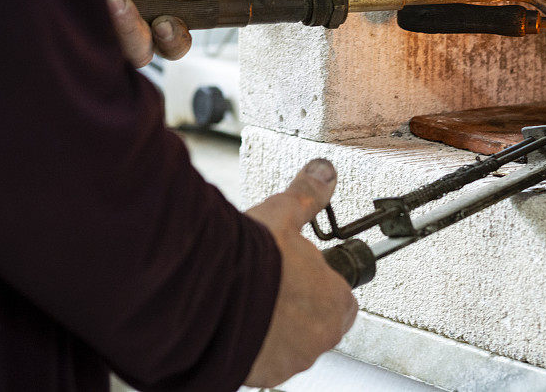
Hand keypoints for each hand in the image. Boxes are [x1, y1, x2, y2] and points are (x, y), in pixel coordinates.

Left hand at [105, 0, 215, 66]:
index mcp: (137, 3)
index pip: (173, 28)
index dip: (185, 27)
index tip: (196, 13)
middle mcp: (123, 26)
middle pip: (166, 51)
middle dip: (173, 38)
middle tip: (164, 23)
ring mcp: (106, 41)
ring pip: (142, 55)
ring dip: (135, 30)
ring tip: (117, 2)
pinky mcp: (89, 53)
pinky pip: (117, 56)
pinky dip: (118, 31)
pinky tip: (109, 8)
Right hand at [244, 159, 357, 387]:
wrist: (204, 297)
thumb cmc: (248, 260)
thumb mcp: (282, 215)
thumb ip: (307, 196)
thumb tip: (324, 174)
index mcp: (335, 300)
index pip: (342, 299)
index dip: (321, 285)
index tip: (301, 276)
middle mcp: (320, 337)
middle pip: (316, 324)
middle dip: (298, 309)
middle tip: (271, 288)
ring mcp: (291, 360)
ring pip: (291, 346)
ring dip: (276, 330)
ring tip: (249, 304)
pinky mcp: (262, 376)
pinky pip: (264, 364)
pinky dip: (253, 349)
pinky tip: (235, 325)